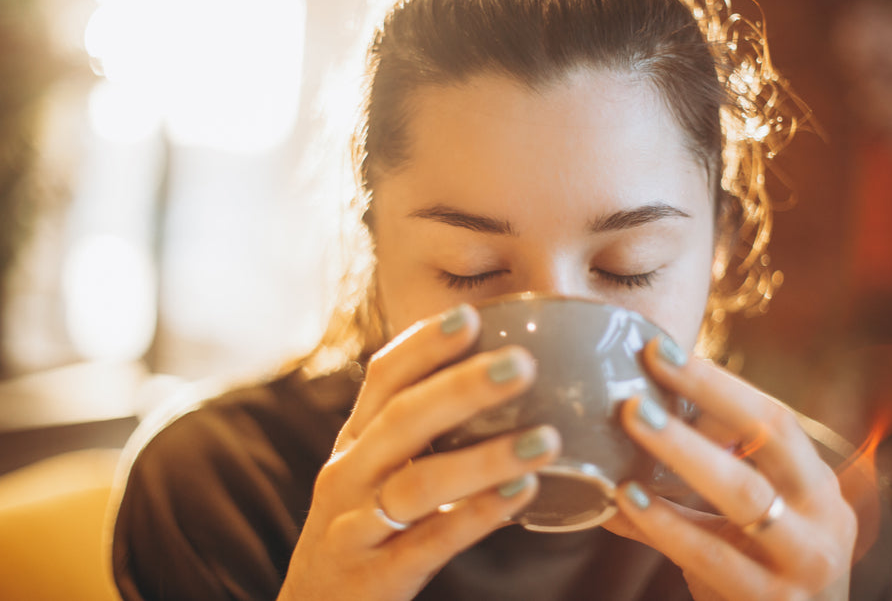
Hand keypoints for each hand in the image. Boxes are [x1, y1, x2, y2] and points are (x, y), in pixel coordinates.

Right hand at [278, 304, 560, 600]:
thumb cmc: (360, 530)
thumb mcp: (373, 473)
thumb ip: (415, 432)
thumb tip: (491, 378)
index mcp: (354, 442)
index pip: (381, 379)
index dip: (422, 345)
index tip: (470, 316)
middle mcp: (347, 476)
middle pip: (401, 420)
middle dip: (461, 388)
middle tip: (522, 364)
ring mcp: (354, 528)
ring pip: (418, 484)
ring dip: (484, 458)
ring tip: (545, 439)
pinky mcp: (372, 578)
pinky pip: (428, 543)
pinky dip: (476, 516)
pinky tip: (522, 495)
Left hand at [605, 336, 856, 600]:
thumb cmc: (762, 573)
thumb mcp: (752, 521)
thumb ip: (704, 477)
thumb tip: (627, 420)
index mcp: (818, 487)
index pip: (774, 419)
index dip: (717, 383)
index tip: (659, 350)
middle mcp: (825, 519)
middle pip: (771, 442)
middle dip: (706, 401)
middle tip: (643, 375)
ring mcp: (804, 564)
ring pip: (744, 496)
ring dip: (682, 453)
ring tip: (631, 423)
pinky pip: (708, 556)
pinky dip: (662, 524)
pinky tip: (622, 500)